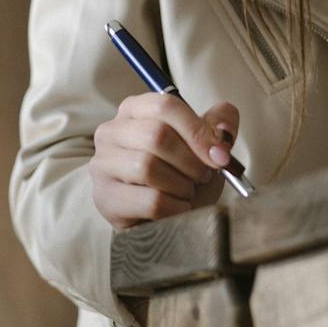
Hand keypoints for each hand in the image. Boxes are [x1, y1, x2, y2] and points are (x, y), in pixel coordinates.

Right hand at [88, 92, 240, 230]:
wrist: (162, 220)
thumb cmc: (180, 177)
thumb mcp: (202, 148)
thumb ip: (217, 129)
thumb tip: (224, 129)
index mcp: (135, 109)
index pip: (165, 106)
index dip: (198, 131)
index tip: (220, 155)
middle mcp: (112, 131)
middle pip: (156, 135)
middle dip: (191, 161)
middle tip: (203, 176)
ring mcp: (103, 164)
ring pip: (148, 167)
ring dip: (181, 185)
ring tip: (187, 192)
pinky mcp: (105, 197)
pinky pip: (149, 200)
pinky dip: (175, 207)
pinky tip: (178, 208)